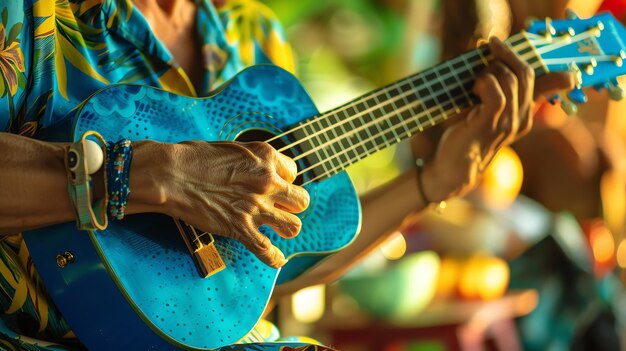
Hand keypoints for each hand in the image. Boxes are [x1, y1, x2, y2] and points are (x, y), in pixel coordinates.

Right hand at [164, 141, 309, 267]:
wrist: (171, 174)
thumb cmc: (193, 157)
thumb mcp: (232, 149)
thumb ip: (251, 160)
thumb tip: (256, 169)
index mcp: (265, 157)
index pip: (292, 172)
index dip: (282, 180)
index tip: (272, 185)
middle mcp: (267, 182)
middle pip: (301, 200)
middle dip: (290, 204)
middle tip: (277, 206)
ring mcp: (255, 207)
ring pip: (293, 226)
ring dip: (286, 228)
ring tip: (279, 228)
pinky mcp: (240, 228)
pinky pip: (267, 250)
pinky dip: (274, 258)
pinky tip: (277, 259)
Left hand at [420, 37, 574, 201]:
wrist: (455, 167)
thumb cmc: (468, 137)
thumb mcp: (488, 113)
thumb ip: (498, 93)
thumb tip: (496, 65)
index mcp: (525, 115)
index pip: (543, 80)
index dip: (527, 56)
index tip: (504, 45)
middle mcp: (521, 119)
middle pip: (526, 74)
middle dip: (507, 53)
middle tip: (490, 44)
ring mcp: (507, 123)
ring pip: (511, 81)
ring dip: (491, 69)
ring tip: (476, 77)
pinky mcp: (489, 125)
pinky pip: (495, 94)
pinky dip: (483, 83)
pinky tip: (473, 88)